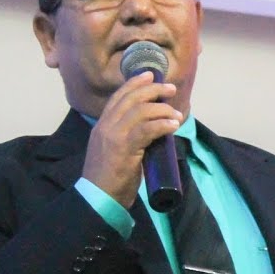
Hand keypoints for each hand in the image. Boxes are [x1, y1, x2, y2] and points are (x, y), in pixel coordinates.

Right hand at [81, 72, 182, 207]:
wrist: (98, 198)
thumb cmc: (109, 179)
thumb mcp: (114, 151)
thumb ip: (127, 138)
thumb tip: (150, 131)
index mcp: (102, 126)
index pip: (118, 97)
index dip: (134, 83)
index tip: (150, 75)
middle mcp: (106, 126)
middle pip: (131, 98)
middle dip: (153, 90)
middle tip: (170, 89)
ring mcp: (114, 136)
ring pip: (141, 111)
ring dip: (163, 109)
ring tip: (176, 115)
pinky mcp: (124, 148)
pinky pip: (147, 129)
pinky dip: (163, 124)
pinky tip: (173, 125)